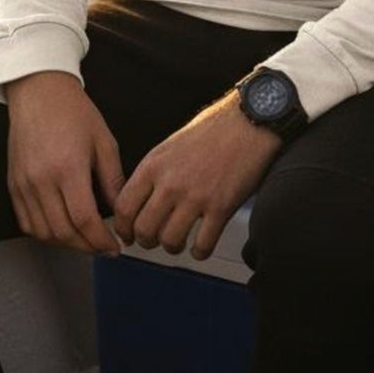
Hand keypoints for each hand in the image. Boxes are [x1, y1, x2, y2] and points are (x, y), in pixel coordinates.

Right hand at [6, 71, 124, 255]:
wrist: (40, 94)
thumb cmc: (76, 113)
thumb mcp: (104, 141)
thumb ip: (113, 178)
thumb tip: (122, 208)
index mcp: (68, 169)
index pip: (84, 219)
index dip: (101, 239)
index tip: (115, 246)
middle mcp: (42, 181)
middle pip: (63, 232)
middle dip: (87, 246)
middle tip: (104, 248)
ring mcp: (24, 185)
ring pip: (44, 232)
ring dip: (66, 244)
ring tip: (86, 241)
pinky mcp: (13, 186)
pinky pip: (27, 223)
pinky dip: (45, 234)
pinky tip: (62, 230)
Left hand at [113, 93, 282, 261]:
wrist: (250, 120)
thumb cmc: (215, 128)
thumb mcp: (172, 144)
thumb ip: (155, 171)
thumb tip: (142, 199)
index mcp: (155, 165)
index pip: (124, 207)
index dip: (123, 228)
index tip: (129, 234)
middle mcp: (171, 182)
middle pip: (144, 230)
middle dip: (146, 241)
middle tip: (154, 241)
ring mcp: (196, 196)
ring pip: (170, 241)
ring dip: (173, 247)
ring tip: (179, 242)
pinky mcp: (221, 207)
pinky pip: (203, 245)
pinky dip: (200, 252)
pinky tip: (201, 246)